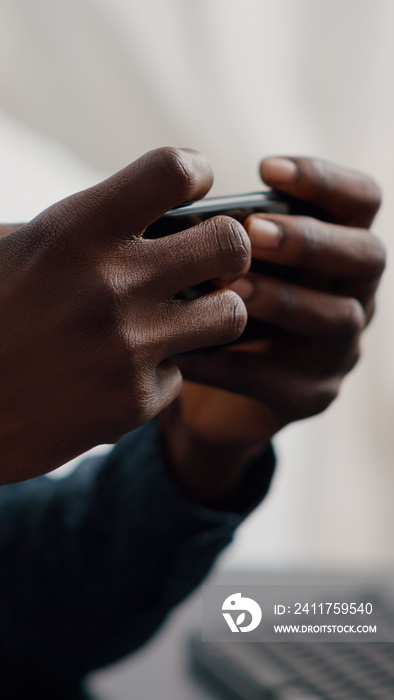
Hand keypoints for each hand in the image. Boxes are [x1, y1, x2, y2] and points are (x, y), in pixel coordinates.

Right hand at [0, 147, 249, 482]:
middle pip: (232, 244)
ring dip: (212, 312)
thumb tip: (165, 214)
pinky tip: (121, 371)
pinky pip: (181, 372)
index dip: (194, 171)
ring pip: (231, 314)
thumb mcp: (16, 247)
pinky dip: (159, 370)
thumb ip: (88, 227)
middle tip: (208, 261)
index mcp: (75, 230)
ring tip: (180, 317)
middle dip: (229, 248)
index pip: (174, 171)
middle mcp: (110, 285)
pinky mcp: (133, 401)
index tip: (189, 188)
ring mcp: (127, 348)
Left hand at [162, 157, 385, 506]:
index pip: (362, 201)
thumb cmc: (218, 308)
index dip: (325, 180)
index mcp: (337, 251)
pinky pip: (280, 380)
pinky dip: (233, 363)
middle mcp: (353, 296)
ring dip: (283, 299)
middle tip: (253, 233)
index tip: (266, 168)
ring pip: (337, 318)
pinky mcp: (310, 397)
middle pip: (367, 256)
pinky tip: (190, 351)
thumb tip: (184, 215)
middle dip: (311, 240)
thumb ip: (221, 240)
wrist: (209, 395)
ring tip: (231, 290)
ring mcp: (337, 351)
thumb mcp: (224, 265)